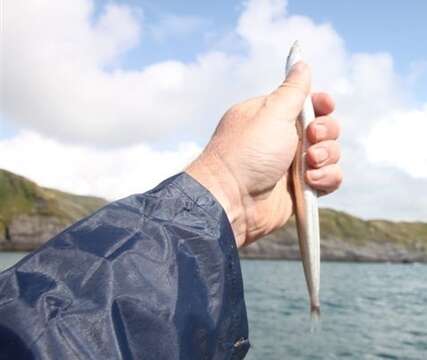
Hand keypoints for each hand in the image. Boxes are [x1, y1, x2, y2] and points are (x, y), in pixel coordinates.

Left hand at [186, 62, 341, 247]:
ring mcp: (292, 165)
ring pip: (330, 153)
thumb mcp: (271, 113)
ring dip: (327, 156)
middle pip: (324, 127)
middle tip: (311, 138)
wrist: (232, 200)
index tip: (324, 105)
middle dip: (325, 131)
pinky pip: (329, 178)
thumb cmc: (247, 153)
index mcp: (273, 117)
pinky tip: (312, 183)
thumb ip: (292, 90)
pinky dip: (326, 179)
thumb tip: (301, 62)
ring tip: (309, 164)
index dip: (321, 104)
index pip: (307, 104)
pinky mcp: (301, 190)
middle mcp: (283, 139)